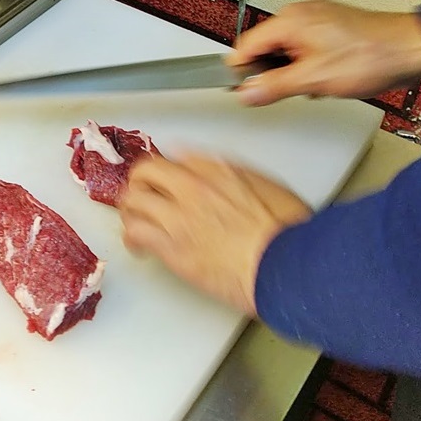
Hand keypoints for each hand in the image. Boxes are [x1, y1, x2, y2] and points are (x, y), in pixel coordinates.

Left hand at [117, 151, 311, 314]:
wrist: (286, 265)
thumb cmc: (288, 232)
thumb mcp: (269, 185)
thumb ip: (238, 173)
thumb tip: (220, 171)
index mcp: (217, 168)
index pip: (175, 155)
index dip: (168, 170)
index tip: (166, 179)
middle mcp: (191, 185)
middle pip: (146, 170)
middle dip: (141, 182)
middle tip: (143, 195)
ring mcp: (178, 215)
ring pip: (132, 200)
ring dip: (132, 210)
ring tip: (137, 221)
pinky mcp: (171, 247)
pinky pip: (135, 233)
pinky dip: (132, 238)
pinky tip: (139, 246)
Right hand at [226, 0, 420, 105]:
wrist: (413, 49)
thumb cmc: (372, 56)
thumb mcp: (314, 80)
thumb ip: (274, 86)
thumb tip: (246, 92)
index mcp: (290, 20)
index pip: (245, 46)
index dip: (241, 71)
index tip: (242, 89)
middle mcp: (301, 13)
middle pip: (266, 47)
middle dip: (274, 72)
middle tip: (291, 88)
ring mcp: (318, 18)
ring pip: (287, 49)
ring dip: (294, 70)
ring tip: (318, 82)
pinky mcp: (332, 26)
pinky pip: (306, 47)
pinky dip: (310, 64)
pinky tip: (329, 76)